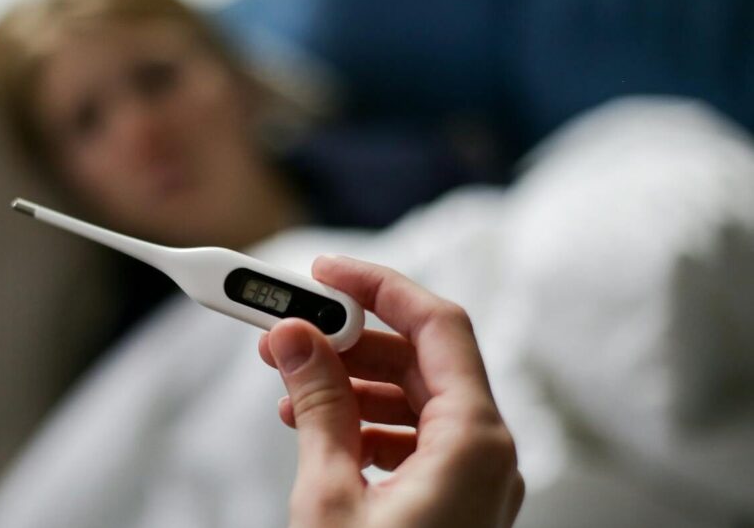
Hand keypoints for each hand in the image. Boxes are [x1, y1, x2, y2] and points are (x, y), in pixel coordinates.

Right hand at [259, 255, 522, 527]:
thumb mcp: (330, 497)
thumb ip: (318, 408)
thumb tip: (295, 337)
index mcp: (475, 444)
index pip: (437, 325)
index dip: (378, 288)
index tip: (325, 273)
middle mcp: (488, 457)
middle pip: (422, 360)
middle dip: (350, 340)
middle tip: (288, 333)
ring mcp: (475, 482)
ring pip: (416, 400)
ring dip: (352, 383)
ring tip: (290, 385)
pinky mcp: (455, 504)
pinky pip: (416, 439)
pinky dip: (366, 424)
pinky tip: (318, 427)